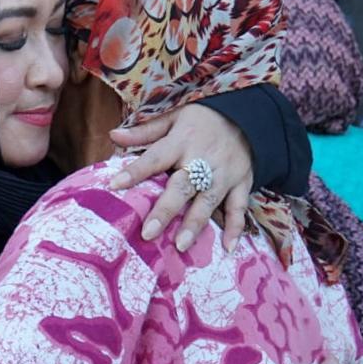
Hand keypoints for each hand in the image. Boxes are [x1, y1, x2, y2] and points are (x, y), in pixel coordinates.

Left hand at [109, 105, 252, 252]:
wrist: (249, 116)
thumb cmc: (203, 120)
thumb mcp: (174, 118)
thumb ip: (145, 132)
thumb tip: (113, 135)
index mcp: (181, 141)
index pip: (155, 157)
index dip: (136, 171)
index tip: (115, 185)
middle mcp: (202, 159)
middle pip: (182, 186)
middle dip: (166, 210)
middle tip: (148, 233)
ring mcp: (224, 174)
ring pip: (208, 201)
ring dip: (195, 223)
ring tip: (181, 246)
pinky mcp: (242, 183)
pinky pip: (238, 207)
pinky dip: (235, 227)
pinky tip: (228, 247)